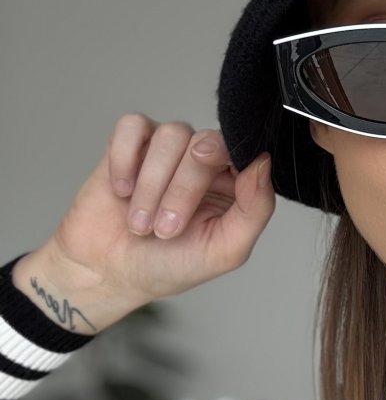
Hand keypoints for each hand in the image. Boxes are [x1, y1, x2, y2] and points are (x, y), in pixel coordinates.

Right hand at [47, 115, 274, 312]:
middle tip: (165, 229)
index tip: (208, 181)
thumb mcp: (224, 251)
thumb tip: (263, 163)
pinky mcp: (129, 144)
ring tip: (140, 224)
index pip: (244, 152)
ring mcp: (167, 150)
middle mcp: (203, 161)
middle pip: (207, 143)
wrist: (109, 274)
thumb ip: (255, 210)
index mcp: (234, 184)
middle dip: (182, 189)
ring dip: (151, 184)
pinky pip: (132, 126)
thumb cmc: (169, 265)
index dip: (227, 161)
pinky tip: (121, 190)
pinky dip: (124, 159)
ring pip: (171, 135)